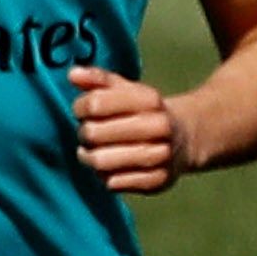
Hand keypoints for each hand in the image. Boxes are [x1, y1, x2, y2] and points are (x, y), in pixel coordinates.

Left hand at [71, 66, 196, 197]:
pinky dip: (105, 176)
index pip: (94, 103)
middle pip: (93, 133)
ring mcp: (160, 155)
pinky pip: (113, 183)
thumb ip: (98, 80)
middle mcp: (159, 126)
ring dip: (89, 157)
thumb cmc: (142, 113)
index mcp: (149, 100)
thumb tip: (72, 73)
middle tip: (89, 133)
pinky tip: (110, 167)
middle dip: (84, 134)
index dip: (80, 107)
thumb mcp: (125, 90)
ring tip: (92, 151)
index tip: (82, 110)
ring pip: (100, 161)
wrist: (184, 139)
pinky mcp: (157, 180)